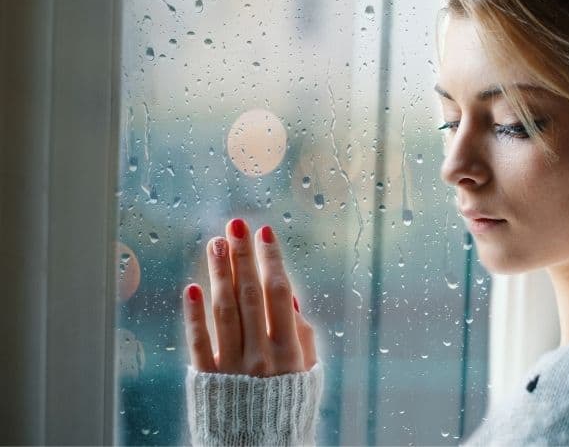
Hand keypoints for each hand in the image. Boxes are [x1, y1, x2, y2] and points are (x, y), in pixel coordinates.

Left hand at [182, 218, 317, 375]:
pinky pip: (199, 342)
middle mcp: (261, 355)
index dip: (272, 261)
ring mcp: (233, 366)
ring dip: (220, 274)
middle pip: (251, 295)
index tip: (265, 233)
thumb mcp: (308, 375)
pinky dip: (194, 314)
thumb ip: (302, 337)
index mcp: (290, 351)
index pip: (280, 294)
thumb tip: (292, 299)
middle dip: (244, 257)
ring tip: (215, 243)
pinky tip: (192, 288)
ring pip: (225, 311)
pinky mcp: (208, 378)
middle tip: (236, 225)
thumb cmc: (287, 409)